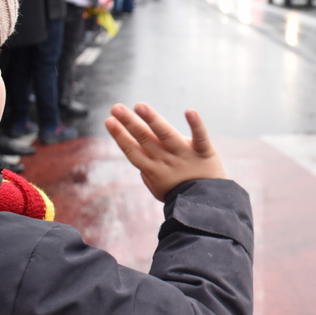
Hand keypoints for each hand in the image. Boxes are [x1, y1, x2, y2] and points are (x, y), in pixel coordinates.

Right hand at [105, 103, 225, 201]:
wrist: (207, 207)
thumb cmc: (180, 196)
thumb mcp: (158, 188)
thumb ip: (147, 172)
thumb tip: (137, 157)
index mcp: (153, 170)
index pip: (132, 150)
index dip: (120, 136)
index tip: (108, 121)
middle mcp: (166, 161)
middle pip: (144, 139)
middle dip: (129, 122)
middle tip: (116, 108)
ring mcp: (184, 155)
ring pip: (166, 134)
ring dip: (152, 119)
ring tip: (140, 106)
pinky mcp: (204, 152)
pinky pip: (200, 136)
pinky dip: (195, 124)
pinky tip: (189, 111)